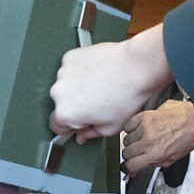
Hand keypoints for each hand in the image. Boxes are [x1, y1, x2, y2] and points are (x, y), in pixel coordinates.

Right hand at [49, 24, 172, 142]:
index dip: (70, 127)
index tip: (78, 123)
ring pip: (65, 86)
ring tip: (98, 86)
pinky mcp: (69, 57)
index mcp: (65, 114)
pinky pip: (70, 68)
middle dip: (74, 106)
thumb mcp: (110, 127)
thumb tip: (82, 135)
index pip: (56, 126)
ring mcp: (62, 73)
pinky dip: (79, 71)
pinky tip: (95, 73)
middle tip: (95, 103)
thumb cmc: (126, 95)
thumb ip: (90, 134)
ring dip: (76, 87)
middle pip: (60, 104)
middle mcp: (58, 93)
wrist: (136, 67)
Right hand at [121, 99, 193, 175]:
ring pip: (125, 139)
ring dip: (132, 141)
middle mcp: (149, 141)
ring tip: (144, 138)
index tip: (127, 166)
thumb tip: (133, 171)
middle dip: (131, 154)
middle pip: (125, 153)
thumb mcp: (171, 159)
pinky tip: (141, 129)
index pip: (129, 165)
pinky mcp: (144, 116)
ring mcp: (145, 128)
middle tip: (140, 151)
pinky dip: (132, 128)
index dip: (128, 167)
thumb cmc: (187, 138)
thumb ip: (150, 165)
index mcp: (156, 154)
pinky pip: (127, 126)